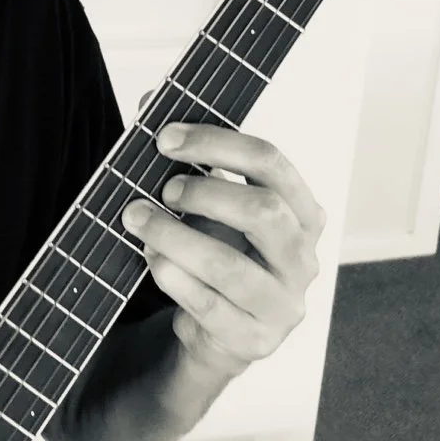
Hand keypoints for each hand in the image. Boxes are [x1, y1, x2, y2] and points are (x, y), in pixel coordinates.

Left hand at [120, 123, 326, 381]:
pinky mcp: (253, 341)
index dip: (216, 143)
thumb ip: (187, 154)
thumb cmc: (216, 251)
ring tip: (137, 219)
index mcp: (301, 212)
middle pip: (265, 211)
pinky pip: (210, 308)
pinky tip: (152, 259)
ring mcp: (282, 305)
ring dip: (175, 236)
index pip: (272, 162)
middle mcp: (302, 258)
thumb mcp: (206, 202)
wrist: (214, 332)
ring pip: (231, 267)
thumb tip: (151, 99)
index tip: (165, 137)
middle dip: (205, 192)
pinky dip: (174, 278)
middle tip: (163, 188)